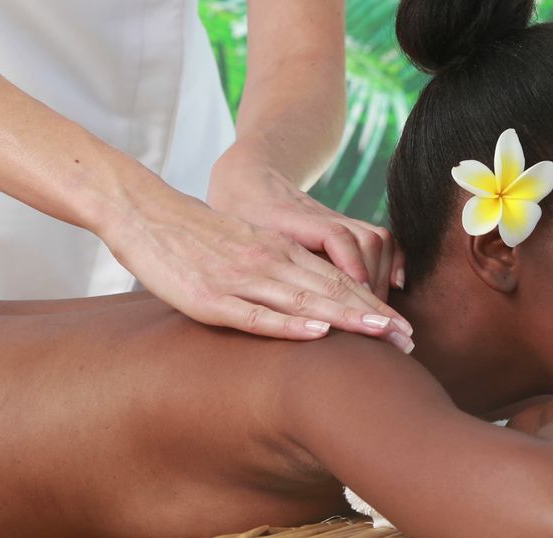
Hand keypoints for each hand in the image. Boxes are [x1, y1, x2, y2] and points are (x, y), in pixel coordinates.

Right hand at [97, 173, 413, 348]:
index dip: (372, 306)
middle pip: (331, 292)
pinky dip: (290, 323)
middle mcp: (268, 262)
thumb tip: (306, 304)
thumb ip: (276, 269)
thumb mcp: (245, 245)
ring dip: (346, 319)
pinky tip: (317, 332)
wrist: (143, 211)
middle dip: (373, 317)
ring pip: (304, 300)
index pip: (336, 281)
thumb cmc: (193, 236)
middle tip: (410, 340)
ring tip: (382, 335)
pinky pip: (256, 313)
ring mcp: (240, 278)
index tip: (402, 331)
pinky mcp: (210, 297)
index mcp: (278, 252)